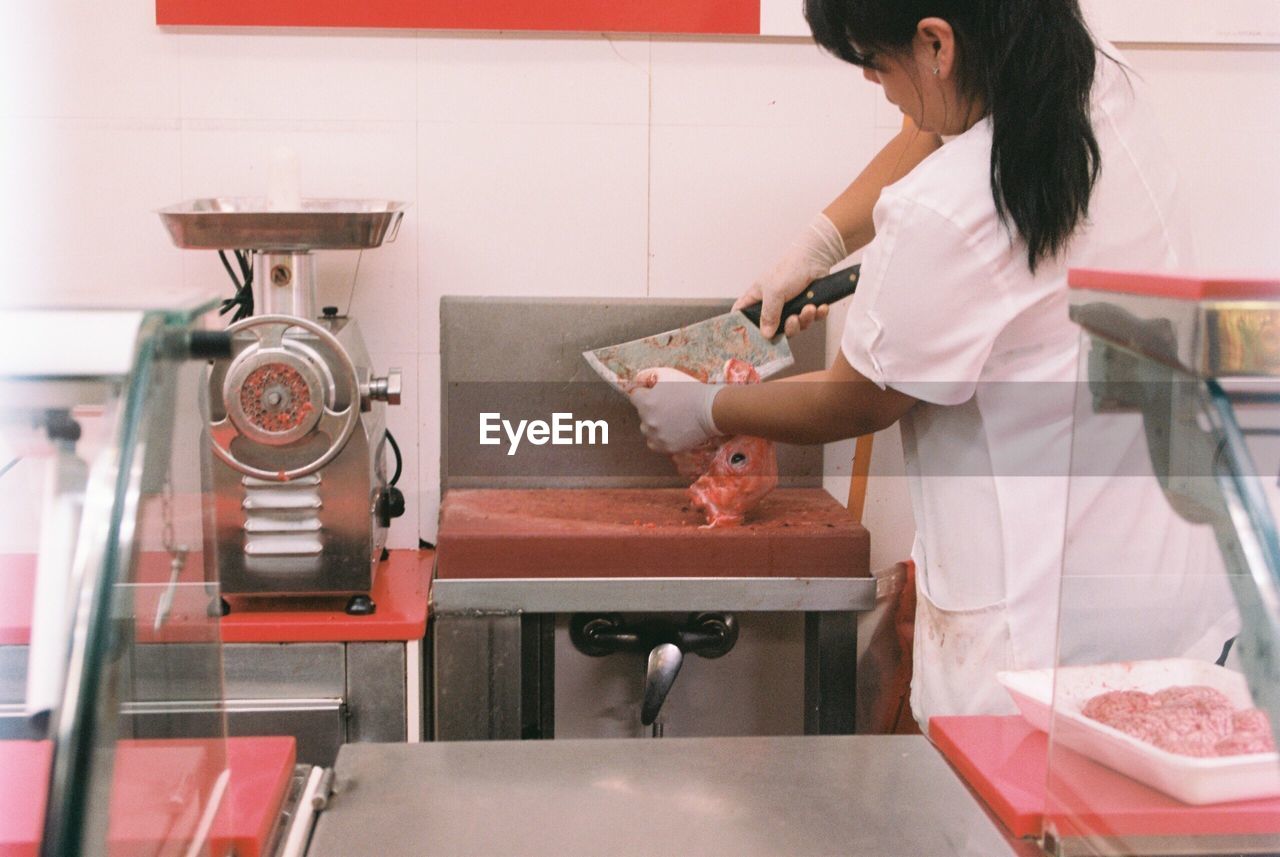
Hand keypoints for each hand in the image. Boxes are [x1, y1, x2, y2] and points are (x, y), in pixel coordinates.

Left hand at [628, 368, 723, 453]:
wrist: (711, 410)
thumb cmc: (691, 390)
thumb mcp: (668, 374)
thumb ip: (647, 375)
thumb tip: (636, 381)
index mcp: (646, 402)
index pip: (634, 396)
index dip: (645, 393)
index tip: (656, 393)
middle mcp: (648, 421)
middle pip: (641, 414)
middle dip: (650, 408)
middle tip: (669, 405)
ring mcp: (657, 436)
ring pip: (647, 429)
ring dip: (654, 424)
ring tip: (671, 418)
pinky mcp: (667, 447)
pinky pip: (654, 443)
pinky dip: (659, 437)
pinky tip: (671, 430)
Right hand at [734, 213, 845, 337]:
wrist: (816, 259)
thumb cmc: (789, 270)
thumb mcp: (774, 292)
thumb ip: (768, 315)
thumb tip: (765, 335)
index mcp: (757, 298)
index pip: (741, 313)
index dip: (742, 326)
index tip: (748, 338)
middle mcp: (772, 305)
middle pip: (774, 329)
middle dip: (787, 327)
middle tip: (793, 319)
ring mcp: (789, 307)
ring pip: (795, 326)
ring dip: (804, 320)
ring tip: (810, 308)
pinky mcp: (806, 306)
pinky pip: (811, 320)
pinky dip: (817, 315)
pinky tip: (820, 307)